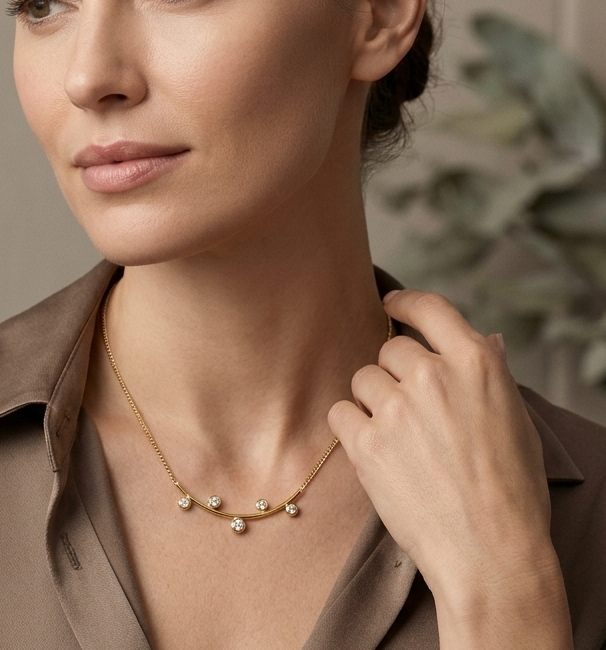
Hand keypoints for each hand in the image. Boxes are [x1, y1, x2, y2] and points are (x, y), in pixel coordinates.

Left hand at [328, 289, 571, 648]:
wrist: (490, 554)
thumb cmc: (512, 493)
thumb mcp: (517, 421)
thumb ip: (491, 375)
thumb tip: (486, 340)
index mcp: (475, 364)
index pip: (430, 309)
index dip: (404, 303)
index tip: (390, 303)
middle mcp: (432, 377)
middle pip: (390, 350)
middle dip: (395, 375)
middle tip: (410, 413)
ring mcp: (396, 408)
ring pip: (363, 380)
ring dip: (372, 402)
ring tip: (398, 440)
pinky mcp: (365, 442)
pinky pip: (340, 412)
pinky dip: (350, 428)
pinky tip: (373, 451)